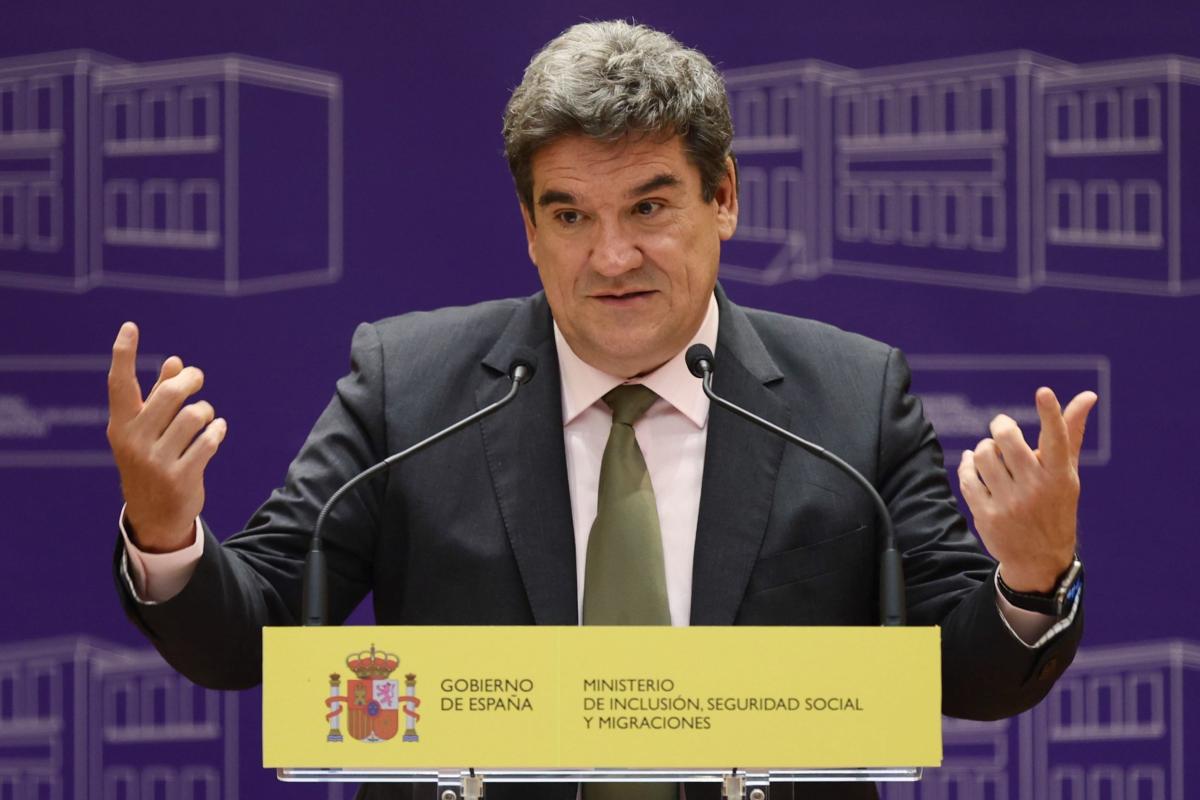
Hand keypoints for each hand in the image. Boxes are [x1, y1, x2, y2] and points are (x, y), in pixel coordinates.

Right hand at [106, 322, 226, 552]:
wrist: (154, 515)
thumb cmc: (152, 460)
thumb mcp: (147, 430)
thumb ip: (159, 396)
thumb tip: (176, 361)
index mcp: (120, 426)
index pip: (119, 384)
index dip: (124, 354)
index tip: (130, 326)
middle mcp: (133, 441)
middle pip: (169, 394)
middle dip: (189, 381)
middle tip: (197, 377)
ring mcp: (155, 461)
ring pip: (193, 417)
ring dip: (206, 412)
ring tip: (206, 417)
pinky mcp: (179, 477)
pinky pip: (208, 441)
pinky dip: (217, 431)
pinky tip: (217, 431)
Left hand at [957, 387, 1097, 592]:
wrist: (1040, 559)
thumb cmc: (1055, 504)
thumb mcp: (1067, 473)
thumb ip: (1071, 432)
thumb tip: (1087, 395)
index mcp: (1059, 475)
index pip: (1056, 439)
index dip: (1050, 413)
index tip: (1043, 392)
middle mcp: (1036, 488)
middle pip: (1006, 438)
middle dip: (1000, 426)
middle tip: (1002, 426)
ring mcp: (1010, 503)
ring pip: (982, 455)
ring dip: (984, 448)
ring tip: (992, 453)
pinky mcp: (987, 515)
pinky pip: (967, 477)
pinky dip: (967, 465)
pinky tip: (974, 465)